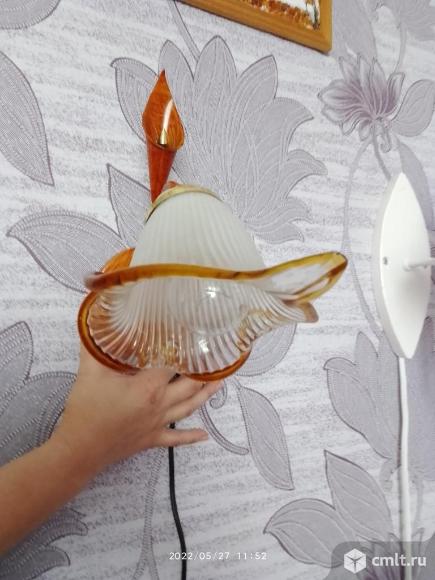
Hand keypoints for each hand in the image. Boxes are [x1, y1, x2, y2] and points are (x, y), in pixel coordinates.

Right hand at [52, 347, 221, 470]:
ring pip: (189, 408)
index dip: (185, 349)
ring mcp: (157, 424)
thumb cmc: (85, 412)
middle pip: (189, 385)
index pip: (174, 364)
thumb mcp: (89, 373)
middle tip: (217, 359)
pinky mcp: (151, 439)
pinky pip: (175, 439)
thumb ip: (95, 348)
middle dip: (205, 371)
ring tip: (220, 384)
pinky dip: (190, 437)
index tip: (194, 337)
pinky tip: (203, 436)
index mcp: (148, 387)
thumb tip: (96, 326)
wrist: (78, 450)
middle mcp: (158, 405)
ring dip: (205, 395)